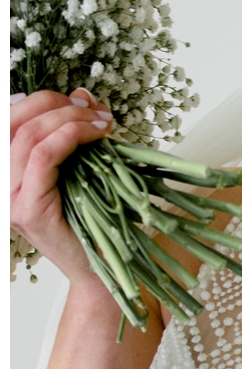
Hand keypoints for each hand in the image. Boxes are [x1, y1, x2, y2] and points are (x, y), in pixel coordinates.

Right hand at [10, 89, 117, 290]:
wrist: (104, 274)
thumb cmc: (94, 224)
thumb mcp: (82, 168)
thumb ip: (74, 133)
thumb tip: (82, 95)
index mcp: (6, 171)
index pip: (11, 119)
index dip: (44, 100)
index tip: (84, 101)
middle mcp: (1, 184)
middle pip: (15, 121)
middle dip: (57, 105)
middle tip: (96, 110)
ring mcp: (9, 198)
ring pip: (27, 136)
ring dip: (69, 119)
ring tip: (103, 123)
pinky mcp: (27, 211)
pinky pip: (41, 159)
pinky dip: (68, 138)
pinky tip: (95, 136)